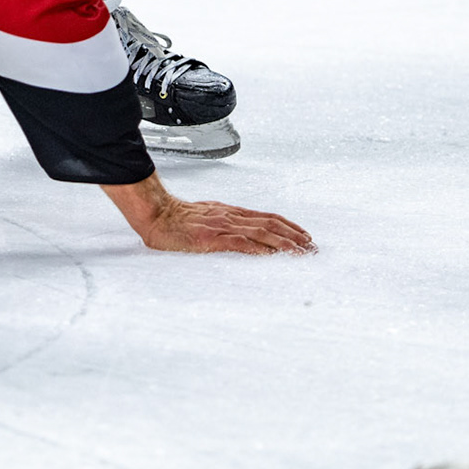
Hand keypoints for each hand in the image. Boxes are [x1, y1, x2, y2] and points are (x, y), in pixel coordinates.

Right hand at [102, 172, 313, 254]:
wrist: (156, 214)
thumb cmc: (176, 220)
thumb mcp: (206, 218)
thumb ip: (223, 225)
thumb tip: (240, 235)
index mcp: (230, 213)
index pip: (267, 218)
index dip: (289, 226)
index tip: (305, 236)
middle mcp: (231, 217)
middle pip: (271, 224)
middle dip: (295, 236)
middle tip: (313, 248)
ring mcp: (223, 227)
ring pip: (262, 233)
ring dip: (285, 243)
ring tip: (302, 253)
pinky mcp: (212, 239)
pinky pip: (241, 243)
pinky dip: (260, 249)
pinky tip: (273, 256)